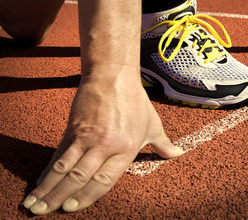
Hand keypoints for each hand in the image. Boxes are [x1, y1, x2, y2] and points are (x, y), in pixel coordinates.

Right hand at [22, 76, 183, 214]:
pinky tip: (40, 180)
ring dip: (48, 187)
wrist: (113, 76)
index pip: (105, 179)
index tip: (71, 208)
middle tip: (44, 212)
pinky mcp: (73, 128)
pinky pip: (58, 153)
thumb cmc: (135, 101)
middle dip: (61, 197)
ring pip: (64, 168)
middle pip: (80, 177)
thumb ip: (163, 144)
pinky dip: (48, 169)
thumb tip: (178, 155)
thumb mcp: (153, 123)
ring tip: (34, 204)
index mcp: (127, 148)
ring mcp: (87, 137)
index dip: (88, 196)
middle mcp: (106, 145)